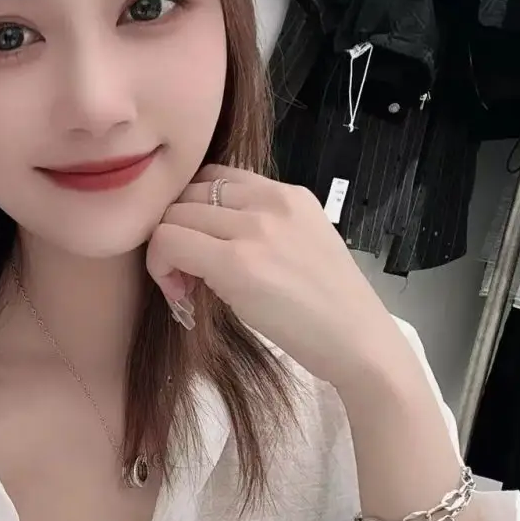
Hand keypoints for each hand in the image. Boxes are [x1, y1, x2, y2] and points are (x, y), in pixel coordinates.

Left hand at [145, 165, 409, 391]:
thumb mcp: (300, 245)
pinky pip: (169, 242)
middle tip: (187, 277)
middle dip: (176, 232)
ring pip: (172, 216)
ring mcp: (254, 228)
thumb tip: (201, 237)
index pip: (213, 178)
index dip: (194, 213)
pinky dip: (161, 268)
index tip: (200, 252)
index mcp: (288, 194)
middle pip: (186, 194)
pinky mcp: (237, 261)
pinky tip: (182, 297)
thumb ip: (256, 229)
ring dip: (166, 251)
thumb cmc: (328, 309)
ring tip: (186, 287)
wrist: (359, 342)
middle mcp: (270, 200)